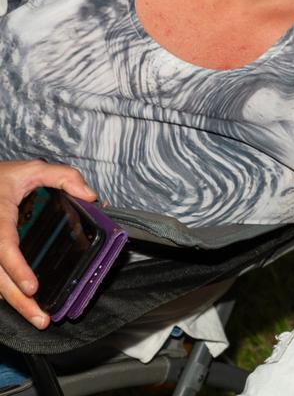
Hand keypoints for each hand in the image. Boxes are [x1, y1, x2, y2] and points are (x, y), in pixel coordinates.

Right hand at [0, 161, 95, 328]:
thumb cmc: (2, 178)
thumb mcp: (33, 169)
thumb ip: (64, 177)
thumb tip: (90, 196)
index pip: (3, 246)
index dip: (17, 268)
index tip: (32, 287)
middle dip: (18, 300)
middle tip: (41, 318)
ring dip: (13, 301)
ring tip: (38, 318)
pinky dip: (8, 291)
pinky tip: (25, 303)